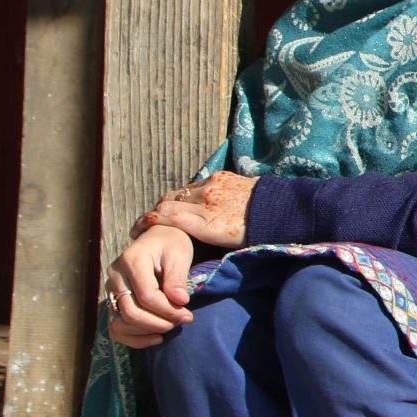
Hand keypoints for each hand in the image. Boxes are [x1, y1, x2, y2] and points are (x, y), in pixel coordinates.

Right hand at [104, 225, 196, 347]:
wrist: (158, 238)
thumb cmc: (171, 243)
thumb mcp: (180, 254)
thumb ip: (177, 278)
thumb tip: (180, 301)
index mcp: (132, 260)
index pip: (147, 295)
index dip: (168, 310)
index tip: (188, 315)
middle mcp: (115, 276)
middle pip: (131, 312)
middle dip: (159, 322)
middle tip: (181, 321)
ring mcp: (110, 290)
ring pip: (120, 323)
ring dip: (147, 331)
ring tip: (170, 326)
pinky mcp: (112, 301)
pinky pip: (115, 328)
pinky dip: (134, 338)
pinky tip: (156, 337)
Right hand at [139, 173, 255, 249]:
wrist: (279, 208)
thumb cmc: (251, 232)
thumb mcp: (221, 241)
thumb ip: (197, 232)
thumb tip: (176, 231)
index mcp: (206, 223)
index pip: (165, 217)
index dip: (146, 222)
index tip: (137, 229)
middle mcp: (206, 201)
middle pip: (167, 202)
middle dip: (153, 212)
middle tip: (145, 222)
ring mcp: (213, 186)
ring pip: (180, 192)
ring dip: (169, 201)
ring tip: (163, 212)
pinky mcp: (220, 176)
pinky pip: (195, 184)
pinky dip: (187, 193)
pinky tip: (186, 200)